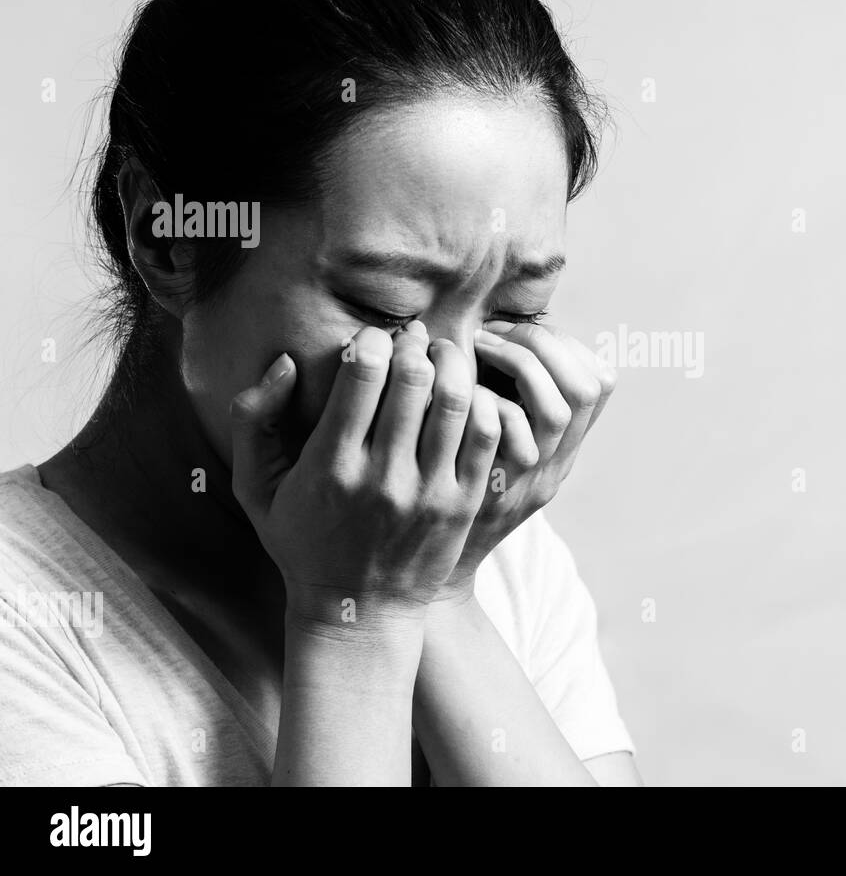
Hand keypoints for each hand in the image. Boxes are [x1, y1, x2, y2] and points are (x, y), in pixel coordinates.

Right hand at [228, 321, 502, 624]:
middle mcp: (383, 477)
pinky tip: (466, 394)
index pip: (362, 375)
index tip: (370, 341)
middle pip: (413, 378)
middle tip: (411, 341)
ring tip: (441, 357)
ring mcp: (429, 492)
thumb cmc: (303, 543)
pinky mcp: (462, 503)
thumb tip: (284, 362)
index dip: (370, 342)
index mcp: (331, 466)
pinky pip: (485, 434)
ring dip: (452, 364)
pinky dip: (482, 401)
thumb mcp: (257, 489)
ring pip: (455, 400)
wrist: (359, 612)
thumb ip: (253, 420)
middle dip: (413, 346)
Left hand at [441, 320, 615, 591]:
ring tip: (473, 347)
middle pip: (583, 389)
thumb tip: (504, 336)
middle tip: (495, 332)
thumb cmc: (457, 495)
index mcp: (563, 450)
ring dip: (515, 361)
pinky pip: (502, 430)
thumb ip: (510, 406)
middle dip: (541, 345)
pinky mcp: (491, 488)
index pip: (601, 383)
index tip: (523, 330)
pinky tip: (453, 387)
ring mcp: (527, 480)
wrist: (433, 568)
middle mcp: (555, 466)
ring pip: (553, 408)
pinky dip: (484, 398)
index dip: (567, 345)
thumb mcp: (500, 453)